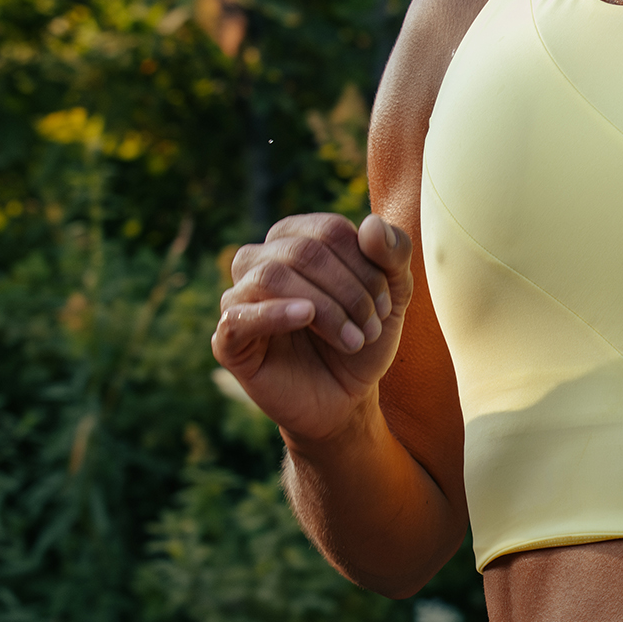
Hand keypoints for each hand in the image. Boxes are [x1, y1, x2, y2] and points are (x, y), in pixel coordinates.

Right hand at [212, 213, 413, 446]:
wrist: (348, 397)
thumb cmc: (364, 337)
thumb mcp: (394, 294)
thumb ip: (393, 253)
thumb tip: (370, 224)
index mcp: (296, 239)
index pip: (329, 230)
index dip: (366, 266)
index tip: (387, 306)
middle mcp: (260, 260)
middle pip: (304, 251)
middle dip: (350, 292)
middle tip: (372, 328)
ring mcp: (239, 298)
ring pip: (271, 276)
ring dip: (326, 309)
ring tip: (353, 341)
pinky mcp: (228, 340)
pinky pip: (237, 316)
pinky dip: (273, 314)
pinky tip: (305, 317)